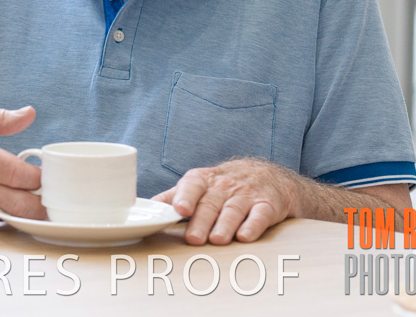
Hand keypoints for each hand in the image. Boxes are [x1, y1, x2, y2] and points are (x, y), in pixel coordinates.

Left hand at [153, 158, 298, 244]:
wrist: (268, 176)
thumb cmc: (224, 185)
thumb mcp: (199, 185)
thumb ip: (173, 197)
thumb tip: (147, 209)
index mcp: (203, 180)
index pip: (192, 185)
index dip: (185, 196)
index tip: (179, 209)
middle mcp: (224, 186)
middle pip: (210, 203)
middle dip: (201, 221)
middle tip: (193, 238)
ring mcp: (246, 195)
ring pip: (233, 209)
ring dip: (225, 225)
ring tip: (217, 240)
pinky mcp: (267, 205)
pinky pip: (260, 215)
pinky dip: (253, 225)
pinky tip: (245, 236)